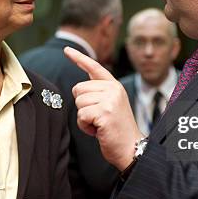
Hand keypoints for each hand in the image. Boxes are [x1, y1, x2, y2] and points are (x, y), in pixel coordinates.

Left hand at [64, 47, 143, 170]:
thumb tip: (79, 88)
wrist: (131, 148)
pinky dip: (85, 126)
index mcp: (114, 86)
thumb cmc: (117, 129)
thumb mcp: (111, 105)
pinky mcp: (104, 113)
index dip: (79, 58)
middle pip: (78, 89)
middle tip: (98, 117)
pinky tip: (98, 130)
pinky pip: (81, 115)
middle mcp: (113, 89)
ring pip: (78, 103)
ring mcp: (110, 100)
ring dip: (84, 118)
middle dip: (82, 106)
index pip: (94, 67)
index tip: (66, 49)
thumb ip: (98, 93)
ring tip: (99, 124)